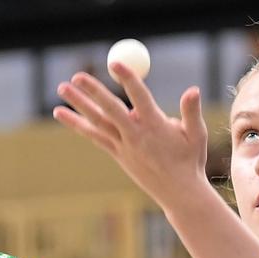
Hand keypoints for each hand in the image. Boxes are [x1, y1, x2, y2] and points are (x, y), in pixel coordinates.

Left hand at [53, 67, 208, 210]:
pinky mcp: (117, 154)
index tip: (115, 63)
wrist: (178, 193)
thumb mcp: (196, 135)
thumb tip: (193, 89)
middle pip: (111, 110)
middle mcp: (136, 136)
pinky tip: (61, 113)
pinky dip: (77, 124)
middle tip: (77, 75)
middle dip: (94, 92)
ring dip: (78, 105)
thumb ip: (191, 112)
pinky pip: (94, 136)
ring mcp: (123, 146)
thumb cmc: (190, 161)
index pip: (140, 98)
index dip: (128, 80)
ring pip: (97, 122)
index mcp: (156, 127)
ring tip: (62, 88)